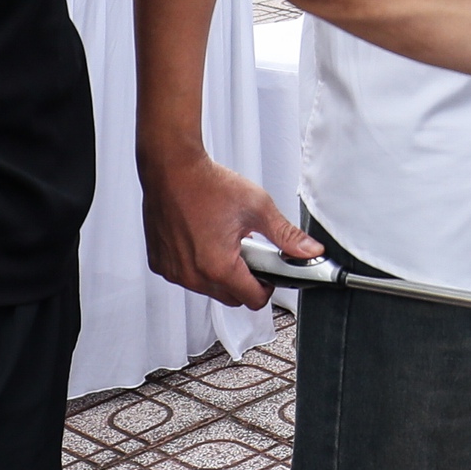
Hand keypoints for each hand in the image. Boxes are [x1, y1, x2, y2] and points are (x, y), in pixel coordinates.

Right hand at [140, 149, 319, 310]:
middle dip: (245, 279)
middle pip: (231, 297)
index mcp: (219, 267)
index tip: (268, 272)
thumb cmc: (209, 185)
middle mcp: (193, 276)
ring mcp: (174, 272)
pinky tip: (202, 240)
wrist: (172, 169)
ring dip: (220, 273)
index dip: (267, 287)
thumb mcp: (258, 208)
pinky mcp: (160, 264)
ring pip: (208, 288)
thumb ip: (286, 236)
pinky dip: (197, 265)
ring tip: (224, 240)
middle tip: (248, 251)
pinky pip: (186, 277)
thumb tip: (310, 250)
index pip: (253, 300)